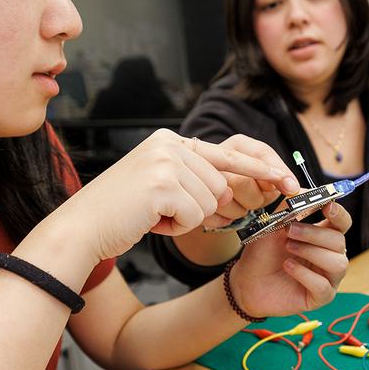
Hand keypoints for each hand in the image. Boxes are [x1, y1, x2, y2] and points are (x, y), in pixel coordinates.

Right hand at [56, 129, 298, 260]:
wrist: (82, 228)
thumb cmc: (121, 213)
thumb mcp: (159, 185)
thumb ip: (193, 179)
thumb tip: (232, 193)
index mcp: (170, 140)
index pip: (226, 153)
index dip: (259, 168)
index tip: (286, 179)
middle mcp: (169, 144)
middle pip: (221, 185)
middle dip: (200, 209)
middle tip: (162, 213)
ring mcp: (166, 162)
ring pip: (211, 202)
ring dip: (186, 220)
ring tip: (152, 215)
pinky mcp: (163, 184)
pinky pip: (195, 216)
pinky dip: (176, 228)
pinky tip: (149, 222)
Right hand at [202, 134, 297, 228]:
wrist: (214, 183)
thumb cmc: (245, 175)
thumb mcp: (263, 166)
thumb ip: (279, 172)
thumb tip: (293, 189)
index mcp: (237, 144)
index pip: (260, 155)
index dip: (276, 173)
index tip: (291, 188)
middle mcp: (215, 158)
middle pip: (241, 183)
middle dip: (256, 198)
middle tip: (257, 198)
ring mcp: (200, 180)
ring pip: (228, 204)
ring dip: (241, 211)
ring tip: (240, 203)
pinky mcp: (193, 201)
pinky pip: (216, 218)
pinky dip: (226, 220)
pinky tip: (228, 212)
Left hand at [227, 201, 351, 318]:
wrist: (245, 281)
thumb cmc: (263, 253)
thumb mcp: (273, 225)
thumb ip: (289, 206)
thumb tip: (304, 189)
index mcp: (322, 237)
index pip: (342, 223)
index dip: (338, 213)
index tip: (326, 205)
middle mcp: (329, 257)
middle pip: (339, 242)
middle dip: (315, 234)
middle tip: (290, 231)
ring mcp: (327, 278)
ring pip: (338, 263)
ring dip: (312, 252)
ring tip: (288, 248)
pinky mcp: (320, 298)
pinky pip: (324, 286)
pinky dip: (305, 274)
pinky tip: (288, 267)